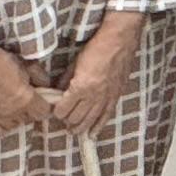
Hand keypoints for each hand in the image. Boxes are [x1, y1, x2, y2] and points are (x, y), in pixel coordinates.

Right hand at [0, 50, 46, 136]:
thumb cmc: (1, 61)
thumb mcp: (26, 64)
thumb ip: (40, 77)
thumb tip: (47, 86)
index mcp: (25, 99)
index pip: (44, 112)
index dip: (45, 106)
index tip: (43, 101)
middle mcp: (13, 113)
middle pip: (30, 119)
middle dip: (32, 110)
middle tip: (27, 100)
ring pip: (15, 125)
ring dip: (18, 117)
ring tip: (14, 106)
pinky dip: (3, 126)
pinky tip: (3, 116)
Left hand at [49, 14, 141, 133]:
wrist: (120, 40)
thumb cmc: (96, 47)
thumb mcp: (75, 62)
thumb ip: (66, 79)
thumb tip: (58, 91)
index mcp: (81, 87)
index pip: (63, 110)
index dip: (57, 112)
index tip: (55, 110)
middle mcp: (93, 96)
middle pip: (76, 118)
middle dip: (67, 121)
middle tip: (63, 118)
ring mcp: (106, 98)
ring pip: (90, 121)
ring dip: (80, 127)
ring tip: (73, 129)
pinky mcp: (116, 96)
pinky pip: (106, 117)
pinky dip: (98, 127)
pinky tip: (92, 135)